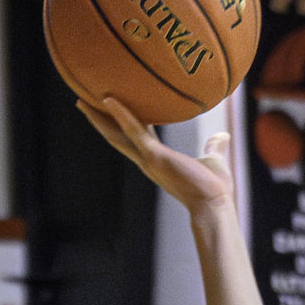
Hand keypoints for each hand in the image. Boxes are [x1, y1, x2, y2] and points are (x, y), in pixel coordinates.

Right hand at [77, 96, 235, 216]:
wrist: (214, 204)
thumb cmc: (214, 188)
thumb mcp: (213, 160)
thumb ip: (214, 147)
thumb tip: (222, 135)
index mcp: (157, 160)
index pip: (135, 137)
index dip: (123, 123)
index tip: (113, 110)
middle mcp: (146, 160)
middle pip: (116, 136)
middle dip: (100, 121)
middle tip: (84, 103)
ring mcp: (147, 158)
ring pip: (117, 133)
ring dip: (99, 117)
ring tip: (82, 100)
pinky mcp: (154, 156)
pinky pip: (133, 130)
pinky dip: (122, 114)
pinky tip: (109, 99)